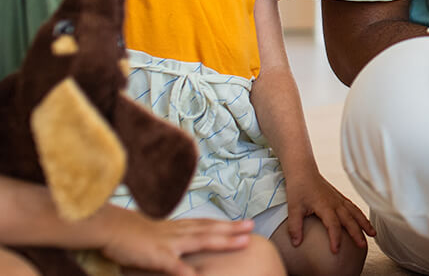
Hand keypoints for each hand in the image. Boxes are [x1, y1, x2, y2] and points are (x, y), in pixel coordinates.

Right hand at [99, 208, 253, 275]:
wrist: (110, 228)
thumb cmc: (132, 233)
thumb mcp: (157, 234)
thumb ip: (173, 237)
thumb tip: (185, 242)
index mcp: (178, 227)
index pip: (207, 223)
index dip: (227, 223)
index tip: (246, 222)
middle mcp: (178, 232)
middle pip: (211, 229)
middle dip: (233, 229)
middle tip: (253, 227)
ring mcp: (169, 243)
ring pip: (202, 240)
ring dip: (224, 240)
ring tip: (243, 241)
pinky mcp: (157, 256)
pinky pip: (175, 265)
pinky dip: (187, 270)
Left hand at [282, 171, 373, 253]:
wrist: (304, 172)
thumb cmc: (299, 189)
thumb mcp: (293, 208)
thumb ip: (294, 227)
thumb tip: (296, 244)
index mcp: (324, 205)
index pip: (333, 224)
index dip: (335, 238)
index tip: (336, 251)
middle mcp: (335, 203)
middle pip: (349, 220)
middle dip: (357, 233)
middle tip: (362, 246)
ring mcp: (339, 200)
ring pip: (355, 213)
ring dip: (364, 223)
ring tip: (373, 234)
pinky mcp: (340, 198)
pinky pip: (354, 207)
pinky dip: (361, 216)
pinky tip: (365, 222)